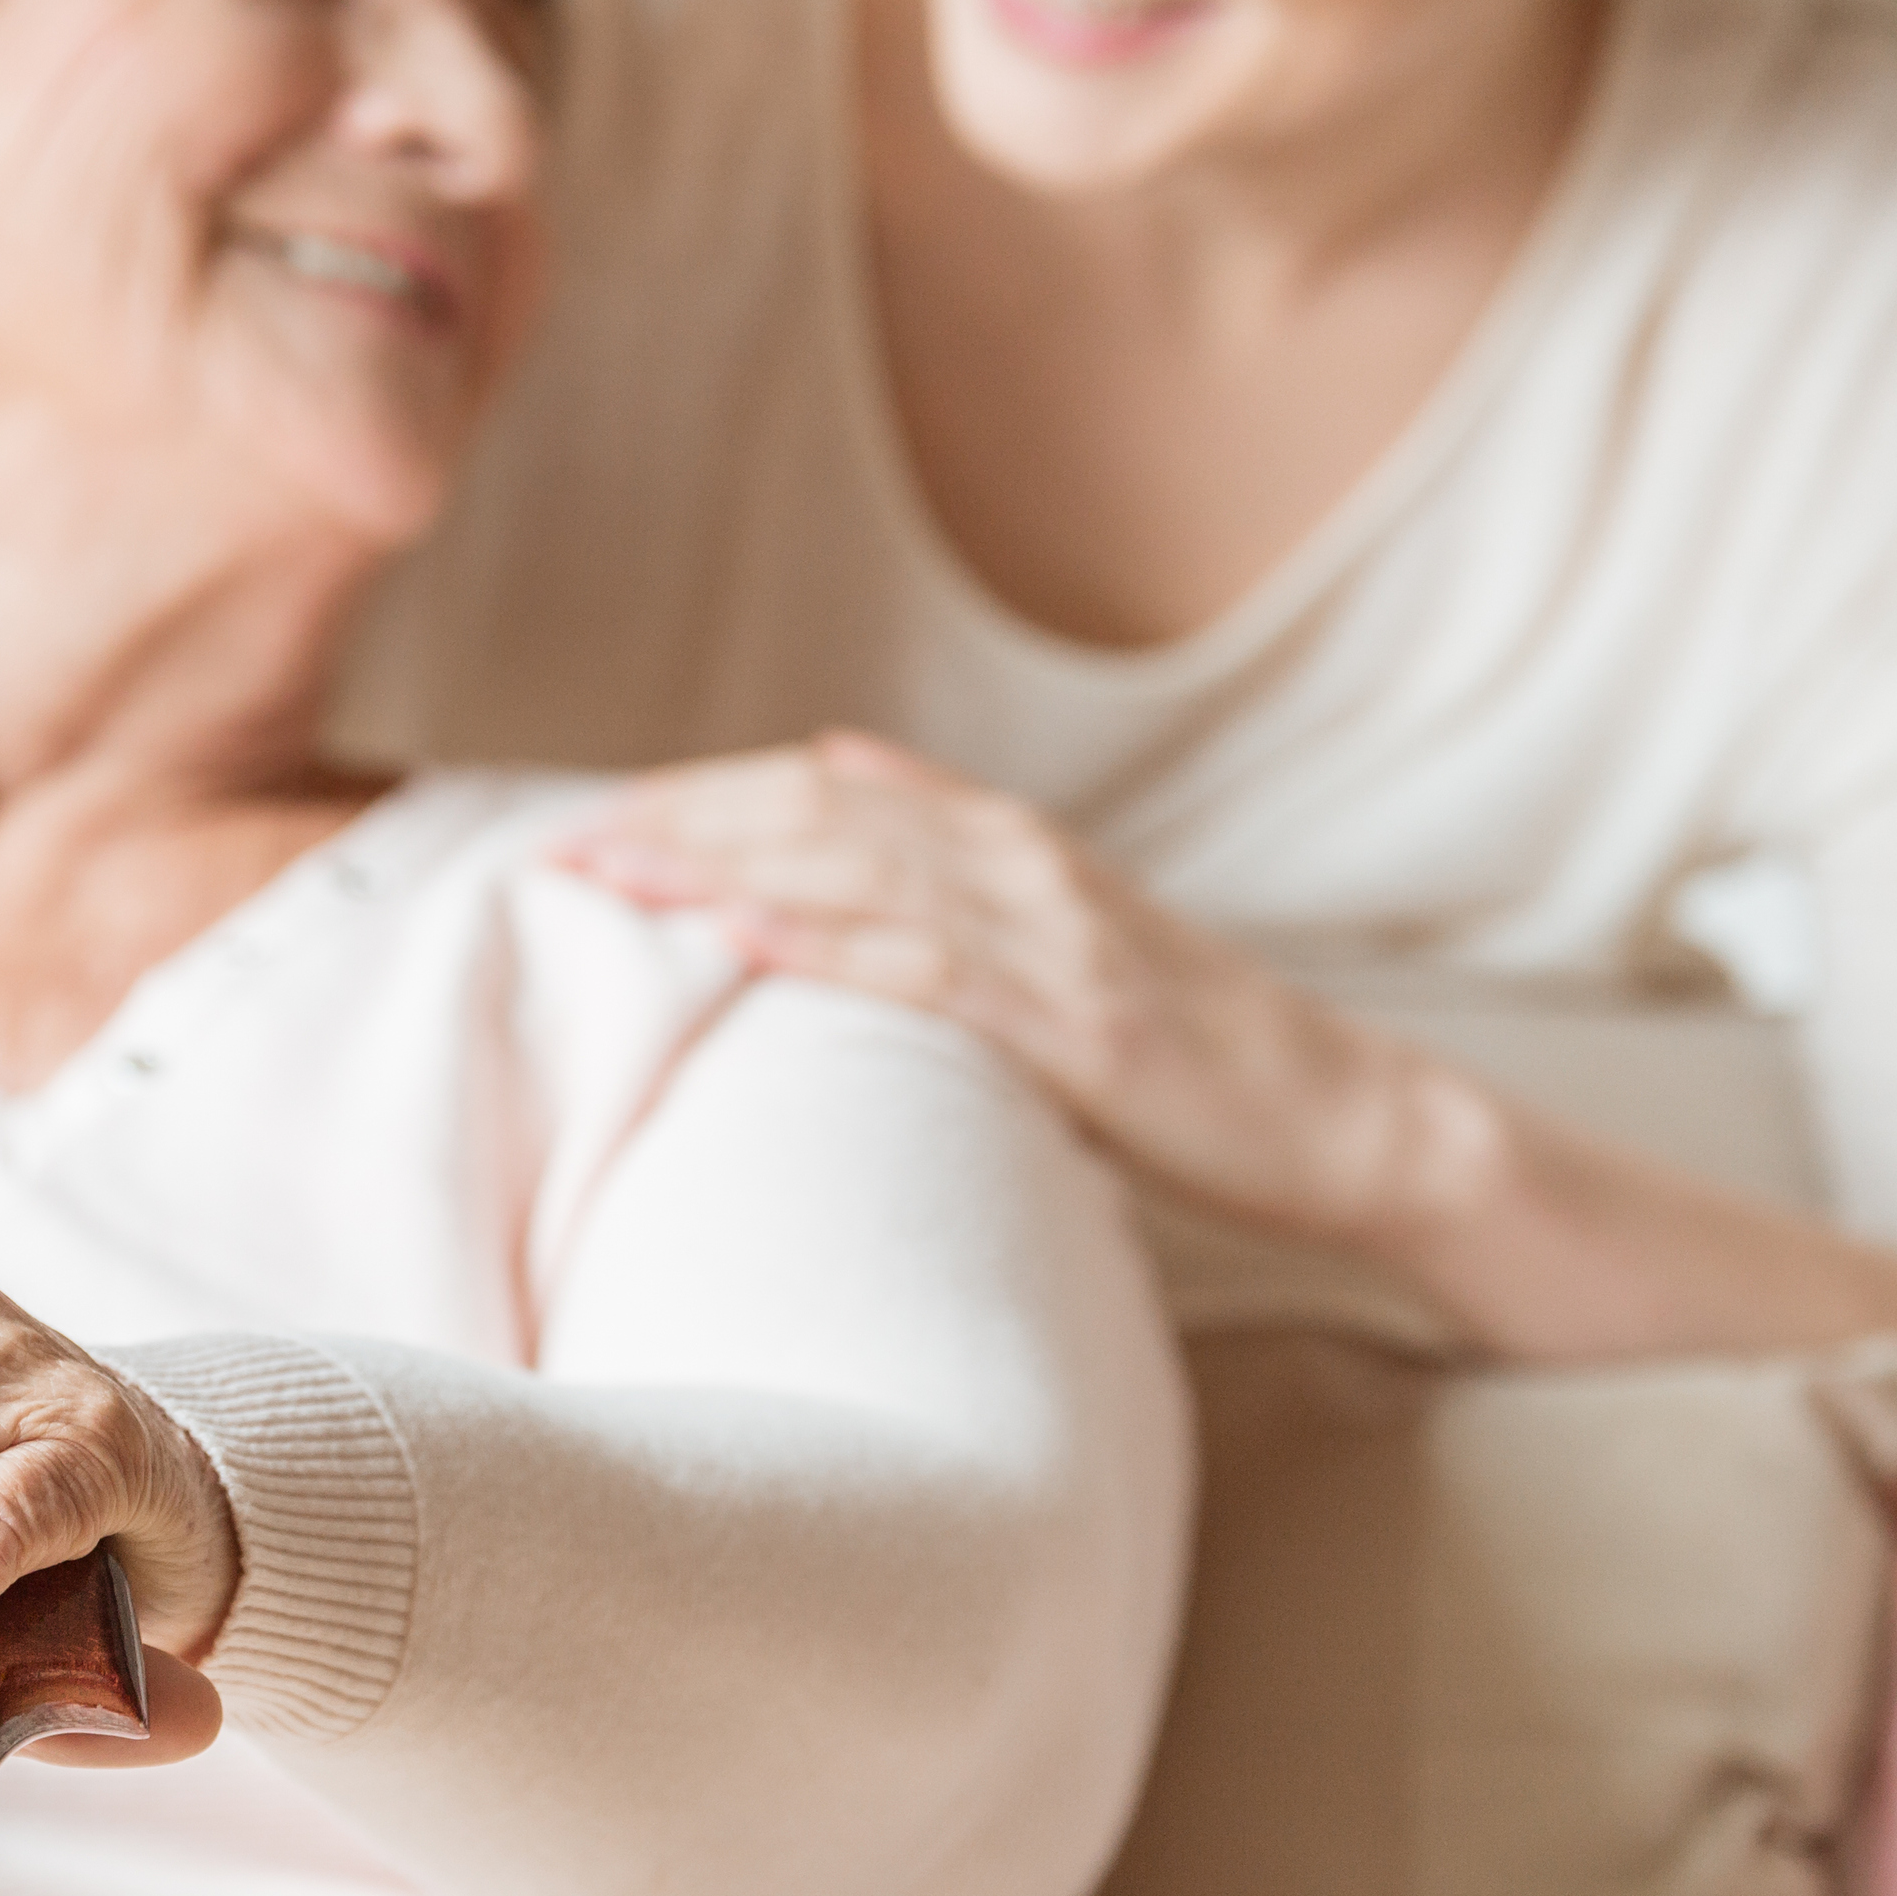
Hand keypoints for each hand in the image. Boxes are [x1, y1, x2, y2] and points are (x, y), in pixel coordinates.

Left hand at [558, 732, 1461, 1250]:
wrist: (1342, 1118)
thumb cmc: (1186, 1046)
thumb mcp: (1057, 931)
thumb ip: (950, 855)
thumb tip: (833, 777)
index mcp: (1006, 841)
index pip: (818, 793)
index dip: (698, 799)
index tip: (589, 819)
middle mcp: (1021, 863)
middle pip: (813, 817)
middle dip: (677, 825)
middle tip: (554, 843)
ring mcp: (1052, 936)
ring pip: (856, 872)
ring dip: (720, 867)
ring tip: (610, 873)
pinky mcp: (1077, 1021)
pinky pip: (929, 966)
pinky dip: (826, 939)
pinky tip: (740, 933)